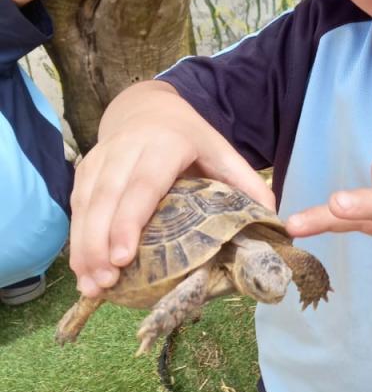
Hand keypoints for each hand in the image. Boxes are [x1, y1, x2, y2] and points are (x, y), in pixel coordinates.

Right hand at [69, 83, 274, 297]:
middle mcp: (127, 150)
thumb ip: (247, 183)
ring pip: (86, 204)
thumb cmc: (190, 137)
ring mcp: (101, 159)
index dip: (130, 220)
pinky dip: (76, 239)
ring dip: (83, 246)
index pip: (143, 184)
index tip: (124, 256)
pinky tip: (82, 270)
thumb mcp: (222, 151)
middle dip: (100, 242)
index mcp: (165, 145)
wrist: (149, 107)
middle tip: (105, 282)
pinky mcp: (85, 171)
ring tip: (90, 285)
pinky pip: (76, 206)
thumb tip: (275, 219)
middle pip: (107, 198)